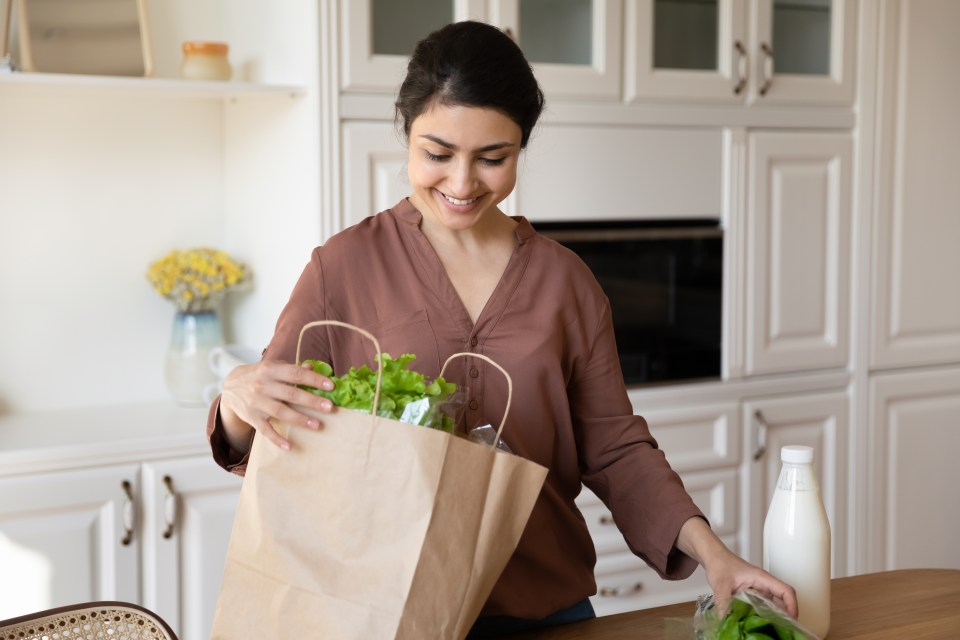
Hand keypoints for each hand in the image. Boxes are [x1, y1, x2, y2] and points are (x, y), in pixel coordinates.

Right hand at [218, 359, 336, 452]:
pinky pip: (265, 430)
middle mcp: (263, 386)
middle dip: (311, 401)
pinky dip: (276, 439)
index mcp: (270, 370)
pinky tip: (289, 447)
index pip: (296, 374)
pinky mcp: (252, 418)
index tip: (330, 386)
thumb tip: (312, 367)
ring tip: (317, 425)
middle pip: (290, 394)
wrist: (231, 387)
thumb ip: (292, 368)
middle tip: (329, 407)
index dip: (314, 379)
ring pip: (280, 412)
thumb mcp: (273, 367)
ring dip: (299, 419)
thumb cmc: (259, 375)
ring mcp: (257, 403)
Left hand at [676, 517, 798, 618]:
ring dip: (774, 618)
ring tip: (773, 630)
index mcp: (762, 578)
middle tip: (783, 631)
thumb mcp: (721, 584)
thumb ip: (724, 603)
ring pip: (772, 606)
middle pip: (782, 601)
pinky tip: (758, 626)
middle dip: (785, 616)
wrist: (713, 558)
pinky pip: (761, 607)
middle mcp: (763, 585)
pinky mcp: (751, 595)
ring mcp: (757, 590)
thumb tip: (725, 621)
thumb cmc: (720, 563)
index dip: (792, 606)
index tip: (792, 620)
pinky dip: (762, 617)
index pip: (785, 591)